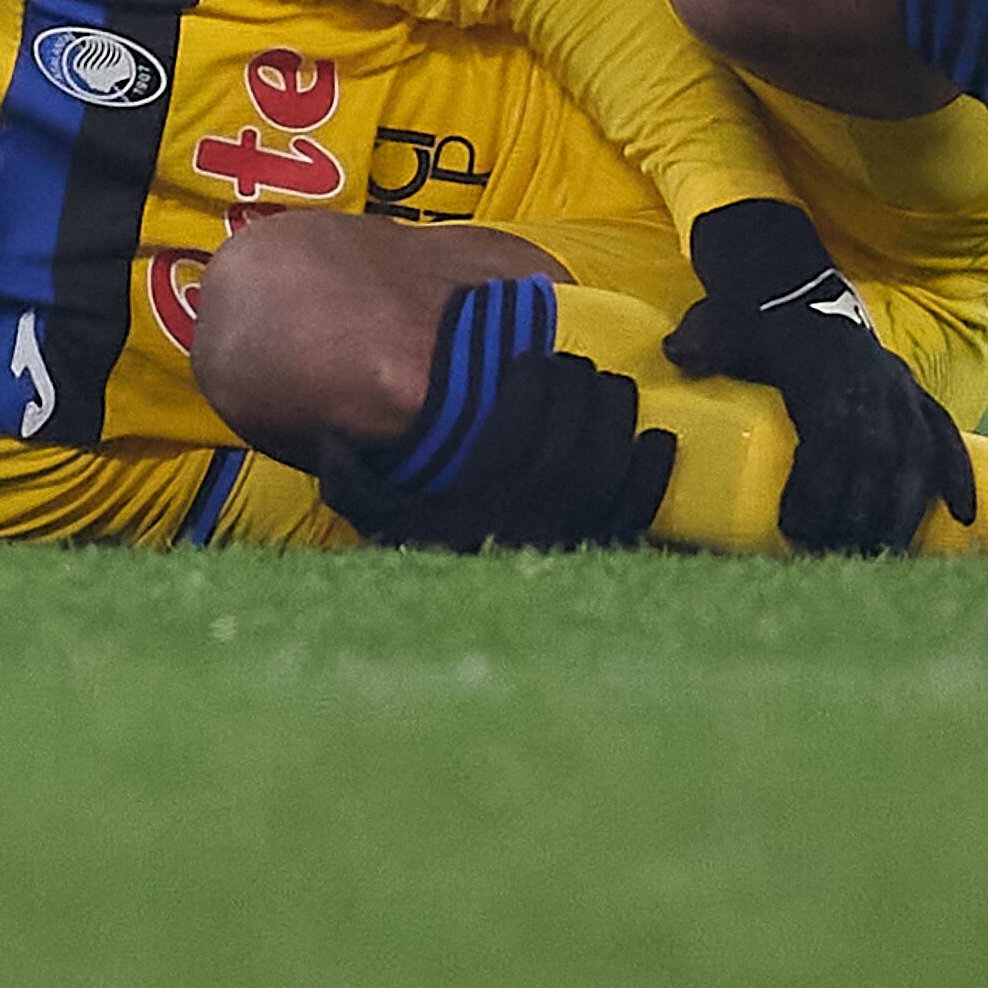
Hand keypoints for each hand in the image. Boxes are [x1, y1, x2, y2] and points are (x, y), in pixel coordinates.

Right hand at [319, 345, 678, 551]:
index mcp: (470, 511)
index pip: (510, 441)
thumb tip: (333, 439)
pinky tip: (654, 440)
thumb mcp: (374, 518)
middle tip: (572, 364)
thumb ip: (349, 479)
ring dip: (614, 419)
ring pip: (605, 470)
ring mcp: (569, 544)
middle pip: (566, 448)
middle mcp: (523, 528)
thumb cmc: (425, 549)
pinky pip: (635, 513)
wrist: (469, 628)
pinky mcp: (602, 558)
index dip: (528, 389)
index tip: (528, 359)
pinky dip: (651, 475)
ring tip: (609, 386)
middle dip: (575, 393)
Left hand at [666, 199, 975, 553]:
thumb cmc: (753, 323)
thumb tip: (678, 353)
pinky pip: (945, 437)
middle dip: (859, 511)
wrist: (793, 287)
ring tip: (882, 551)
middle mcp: (873, 382)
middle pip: (876, 457)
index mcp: (827, 370)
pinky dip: (956, 475)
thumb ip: (705, 340)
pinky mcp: (914, 397)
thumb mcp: (723, 325)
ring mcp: (898, 389)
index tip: (793, 527)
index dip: (817, 485)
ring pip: (915, 454)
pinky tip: (961, 516)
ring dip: (904, 507)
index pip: (830, 436)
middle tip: (833, 555)